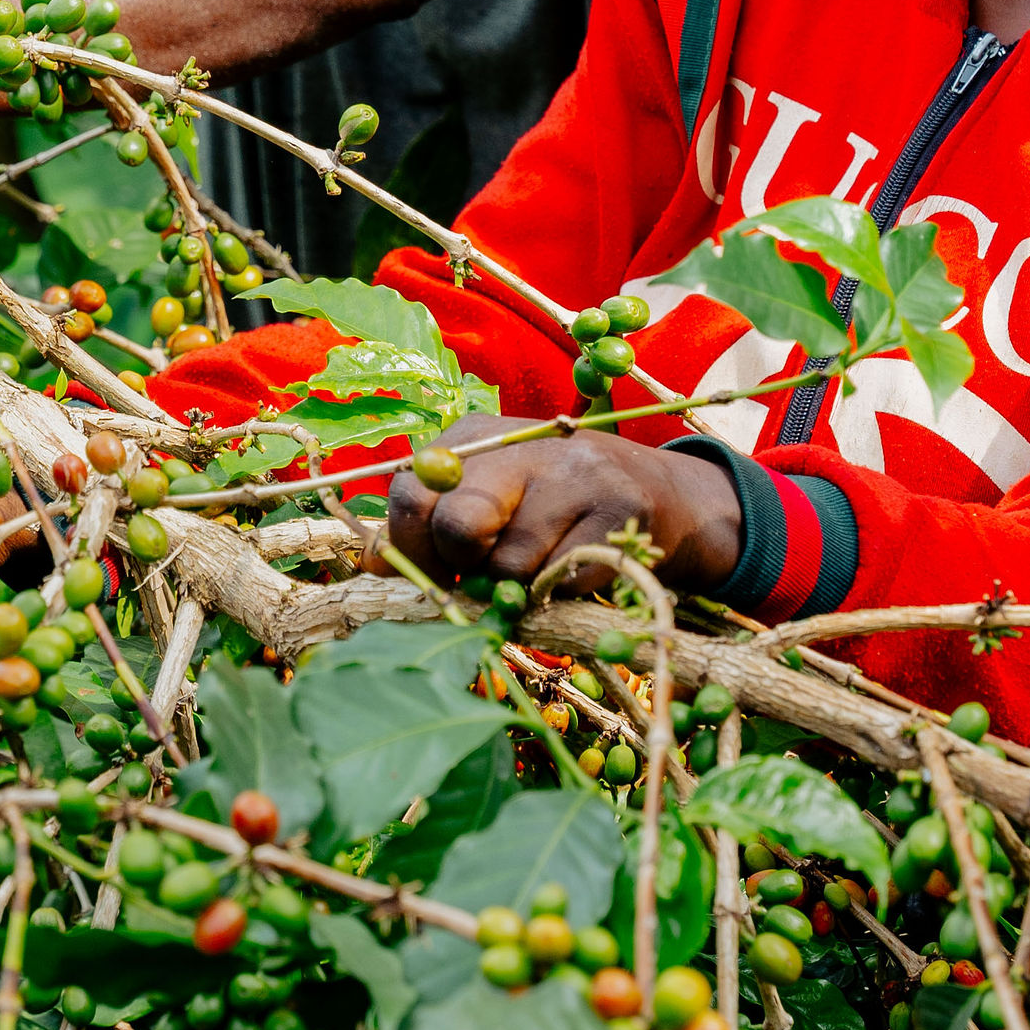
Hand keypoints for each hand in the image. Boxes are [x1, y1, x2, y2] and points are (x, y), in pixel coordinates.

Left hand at [386, 411, 742, 598]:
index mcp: (475, 436)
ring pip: (509, 568)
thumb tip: (366, 563)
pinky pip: (562, 584)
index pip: (409, 494)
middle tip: (488, 572)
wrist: (663, 497)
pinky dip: (562, 593)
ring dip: (519, 588)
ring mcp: (576, 476)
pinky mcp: (620, 513)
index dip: (413, 549)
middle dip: (464, 569)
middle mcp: (523, 445)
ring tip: (545, 562)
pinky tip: (580, 564)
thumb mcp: (489, 496)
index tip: (440, 570)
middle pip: (456, 526)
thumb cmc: (555, 503)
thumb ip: (429, 524)